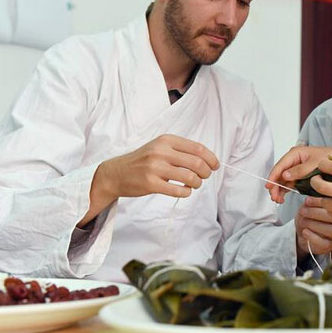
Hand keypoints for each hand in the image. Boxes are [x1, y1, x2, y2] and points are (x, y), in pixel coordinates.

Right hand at [82, 134, 218, 225]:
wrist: (116, 173)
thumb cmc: (143, 161)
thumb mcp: (160, 147)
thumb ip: (181, 151)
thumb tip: (208, 160)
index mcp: (166, 140)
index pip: (198, 148)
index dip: (211, 158)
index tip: (215, 166)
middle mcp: (161, 151)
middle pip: (197, 163)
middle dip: (206, 172)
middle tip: (204, 177)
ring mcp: (155, 168)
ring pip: (190, 177)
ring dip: (197, 183)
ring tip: (193, 184)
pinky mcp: (150, 184)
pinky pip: (178, 190)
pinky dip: (186, 192)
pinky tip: (184, 191)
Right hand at [266, 146, 331, 203]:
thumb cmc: (331, 160)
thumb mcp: (316, 164)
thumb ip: (300, 170)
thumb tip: (285, 175)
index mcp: (297, 153)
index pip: (281, 165)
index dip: (273, 176)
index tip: (269, 186)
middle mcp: (295, 160)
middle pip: (280, 173)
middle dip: (275, 186)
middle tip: (274, 198)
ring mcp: (297, 169)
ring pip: (283, 180)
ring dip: (279, 190)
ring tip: (278, 200)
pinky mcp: (300, 177)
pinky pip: (289, 184)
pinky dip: (285, 191)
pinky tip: (283, 198)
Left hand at [295, 197, 331, 257]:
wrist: (303, 232)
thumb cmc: (308, 218)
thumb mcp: (307, 207)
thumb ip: (309, 203)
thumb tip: (309, 200)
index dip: (319, 202)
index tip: (307, 201)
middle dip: (316, 213)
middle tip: (303, 212)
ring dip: (314, 225)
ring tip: (303, 222)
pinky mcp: (330, 245)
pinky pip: (324, 243)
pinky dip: (312, 236)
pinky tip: (305, 231)